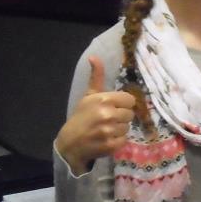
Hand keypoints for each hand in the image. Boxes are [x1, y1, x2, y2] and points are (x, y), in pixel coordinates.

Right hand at [54, 55, 136, 173]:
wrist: (70, 143)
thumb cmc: (81, 117)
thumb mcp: (88, 95)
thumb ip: (96, 76)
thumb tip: (93, 56)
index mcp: (104, 99)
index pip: (129, 100)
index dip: (123, 103)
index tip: (114, 107)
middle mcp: (108, 114)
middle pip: (130, 114)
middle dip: (121, 116)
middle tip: (109, 119)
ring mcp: (109, 131)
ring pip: (128, 127)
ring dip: (119, 129)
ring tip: (107, 129)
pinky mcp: (111, 145)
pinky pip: (124, 140)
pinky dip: (117, 141)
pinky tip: (107, 139)